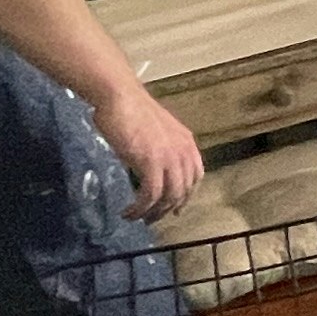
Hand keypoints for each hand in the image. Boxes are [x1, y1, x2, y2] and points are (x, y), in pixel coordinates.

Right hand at [91, 84, 205, 217]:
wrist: (120, 96)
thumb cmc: (131, 109)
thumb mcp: (157, 130)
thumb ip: (161, 147)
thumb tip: (152, 164)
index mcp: (187, 142)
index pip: (196, 176)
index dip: (186, 196)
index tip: (174, 209)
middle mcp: (183, 151)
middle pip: (183, 191)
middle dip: (167, 209)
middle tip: (151, 219)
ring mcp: (169, 157)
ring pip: (168, 197)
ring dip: (153, 213)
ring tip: (138, 218)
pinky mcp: (151, 163)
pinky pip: (150, 195)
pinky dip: (140, 208)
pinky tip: (129, 212)